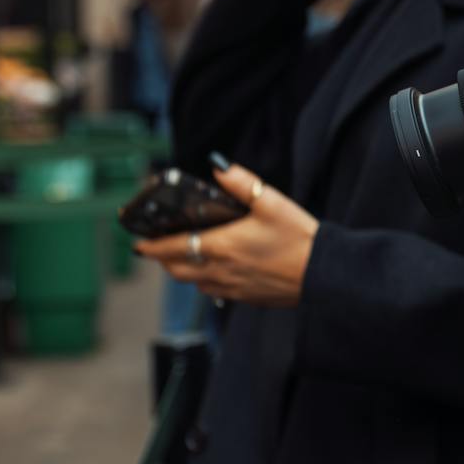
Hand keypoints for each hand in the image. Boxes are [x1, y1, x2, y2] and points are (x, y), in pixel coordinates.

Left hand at [135, 159, 318, 306]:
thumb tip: (218, 166)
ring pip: (194, 283)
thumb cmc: (299, 238)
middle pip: (176, 270)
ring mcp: (232, 288)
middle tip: (159, 249)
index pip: (171, 248)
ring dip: (184, 271)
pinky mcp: (247, 298)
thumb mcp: (272, 202)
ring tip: (185, 259)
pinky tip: (217, 272)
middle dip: (163, 260)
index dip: (150, 246)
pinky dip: (207, 282)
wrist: (324, 274)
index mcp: (220, 245)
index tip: (138, 243)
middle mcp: (220, 270)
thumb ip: (242, 182)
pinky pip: (215, 292)